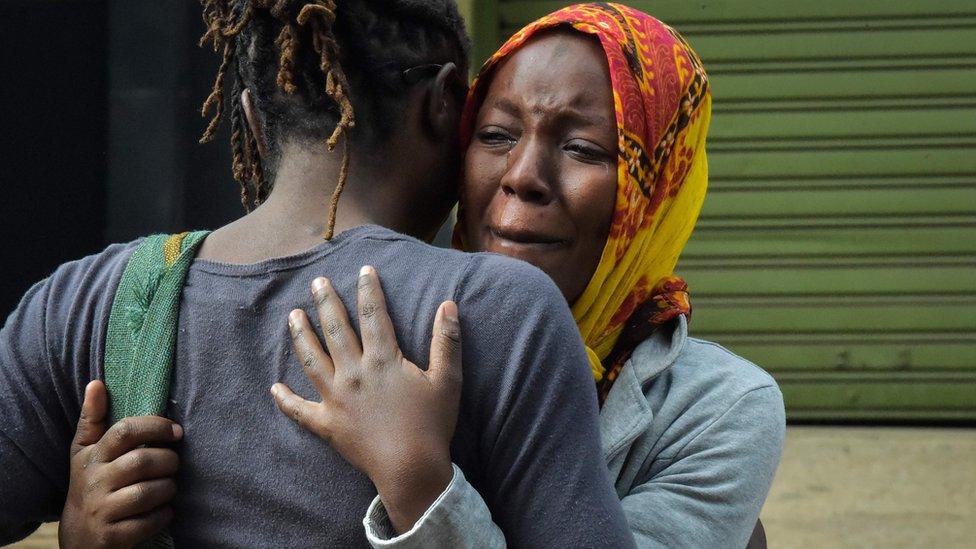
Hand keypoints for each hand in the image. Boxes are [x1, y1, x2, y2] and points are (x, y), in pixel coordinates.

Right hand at [59, 381, 181, 548]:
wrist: (79, 537)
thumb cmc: (91, 483)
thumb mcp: (85, 451)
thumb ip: (93, 418)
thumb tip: (97, 382)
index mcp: (92, 456)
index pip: (124, 431)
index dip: (156, 426)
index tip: (177, 431)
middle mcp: (94, 482)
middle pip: (142, 461)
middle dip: (169, 460)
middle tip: (174, 463)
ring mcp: (102, 510)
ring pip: (147, 492)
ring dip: (168, 487)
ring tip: (169, 485)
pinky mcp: (112, 536)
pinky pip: (149, 521)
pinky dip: (164, 514)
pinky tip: (164, 509)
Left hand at [271, 265, 461, 533]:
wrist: (410, 470)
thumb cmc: (432, 425)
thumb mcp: (448, 380)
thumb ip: (446, 341)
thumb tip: (449, 304)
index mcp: (383, 360)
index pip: (374, 315)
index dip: (368, 290)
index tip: (363, 270)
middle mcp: (354, 373)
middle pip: (336, 330)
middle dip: (326, 302)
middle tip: (317, 283)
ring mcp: (336, 399)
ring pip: (312, 360)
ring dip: (301, 336)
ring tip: (292, 316)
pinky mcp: (327, 425)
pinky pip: (300, 410)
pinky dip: (285, 400)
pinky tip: (274, 388)